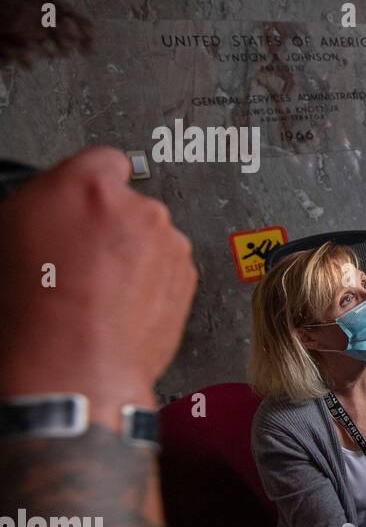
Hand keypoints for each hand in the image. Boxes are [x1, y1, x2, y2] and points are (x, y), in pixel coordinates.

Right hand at [0, 147, 196, 430]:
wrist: (74, 368)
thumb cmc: (33, 310)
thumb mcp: (9, 234)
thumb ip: (43, 203)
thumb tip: (52, 202)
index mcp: (88, 185)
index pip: (102, 159)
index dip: (88, 184)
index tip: (81, 201)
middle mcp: (138, 208)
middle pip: (128, 203)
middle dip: (109, 224)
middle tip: (78, 257)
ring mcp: (169, 244)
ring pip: (150, 237)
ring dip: (132, 254)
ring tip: (96, 289)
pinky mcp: (187, 277)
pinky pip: (167, 267)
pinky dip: (150, 281)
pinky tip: (118, 305)